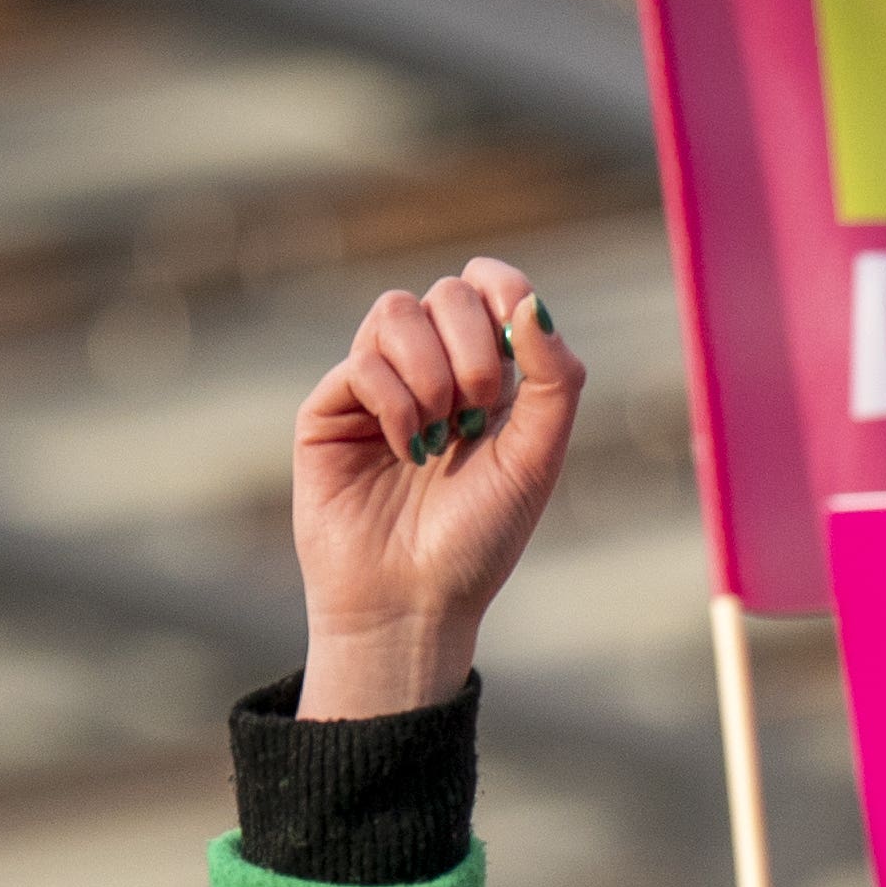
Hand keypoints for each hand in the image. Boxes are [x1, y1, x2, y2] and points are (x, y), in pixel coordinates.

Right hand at [287, 255, 584, 716]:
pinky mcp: (331, 406)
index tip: (518, 330)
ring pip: (396, 311)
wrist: (414, 600)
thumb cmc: (479, 537)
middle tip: (479, 415)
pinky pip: (363, 362)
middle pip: (446, 292)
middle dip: (473, 347)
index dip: (502, 287)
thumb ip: (554, 379)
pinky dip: (395, 401)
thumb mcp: (537, 458)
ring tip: (439, 437)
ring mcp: (377, 384)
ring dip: (431, 372)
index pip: (488, 287)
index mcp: (488, 377)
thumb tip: (533, 303)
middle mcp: (432, 370)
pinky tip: (406, 449)